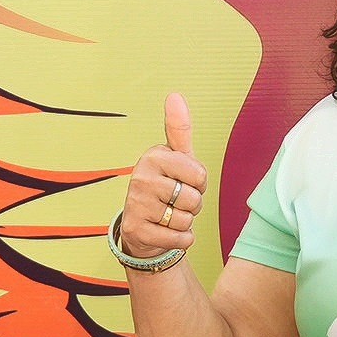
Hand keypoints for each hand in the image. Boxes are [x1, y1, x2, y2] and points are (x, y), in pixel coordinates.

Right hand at [120, 94, 208, 263]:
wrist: (143, 227)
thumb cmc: (166, 188)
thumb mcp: (175, 158)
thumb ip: (179, 129)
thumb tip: (175, 96)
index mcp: (153, 156)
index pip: (200, 174)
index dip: (198, 183)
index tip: (182, 182)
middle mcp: (141, 177)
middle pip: (194, 198)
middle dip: (193, 205)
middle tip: (175, 202)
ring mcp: (136, 204)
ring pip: (187, 220)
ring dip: (185, 222)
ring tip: (169, 216)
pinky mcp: (137, 230)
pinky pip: (179, 239)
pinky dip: (181, 240)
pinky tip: (166, 232)